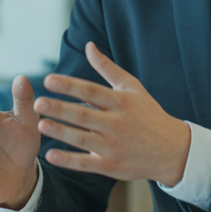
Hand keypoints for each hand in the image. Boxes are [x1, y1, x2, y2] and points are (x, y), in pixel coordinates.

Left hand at [35, 42, 190, 185]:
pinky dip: (68, 160)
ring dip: (61, 132)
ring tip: (40, 125)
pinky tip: (51, 155)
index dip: (70, 85)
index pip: (91, 91)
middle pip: (84, 114)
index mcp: (121, 102)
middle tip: (38, 103)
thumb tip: (88, 45)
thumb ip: (107, 68)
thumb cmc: (148, 114)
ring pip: (82, 139)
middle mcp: (117, 123)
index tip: (49, 80)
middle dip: (60, 108)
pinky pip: (86, 163)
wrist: (172, 150)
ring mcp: (114, 146)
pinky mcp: (111, 166)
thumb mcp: (132, 88)